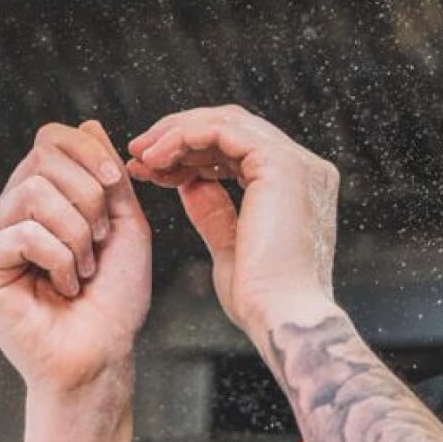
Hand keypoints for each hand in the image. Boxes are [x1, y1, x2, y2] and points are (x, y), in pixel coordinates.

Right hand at [0, 120, 152, 395]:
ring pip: (36, 193)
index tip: (114, 186)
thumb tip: (87, 123)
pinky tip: (63, 286)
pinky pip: (25, 233)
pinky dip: (59, 259)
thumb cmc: (114, 298)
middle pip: (44, 159)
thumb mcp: (125, 224)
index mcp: (39, 196)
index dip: (87, 152)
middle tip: (99, 244)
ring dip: (77, 234)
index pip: (50, 139)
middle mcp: (9, 210)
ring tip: (82, 269)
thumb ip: (107, 176)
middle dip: (89, 199)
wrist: (102, 354)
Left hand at [125, 105, 341, 338]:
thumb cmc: (260, 301)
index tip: (150, 169)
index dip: (191, 153)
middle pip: (233, 128)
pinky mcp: (280, 164)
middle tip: (137, 152)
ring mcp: (297, 163)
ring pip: (226, 122)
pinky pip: (223, 131)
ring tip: (140, 155)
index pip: (239, 149)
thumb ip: (214, 211)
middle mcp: (305, 169)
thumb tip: (189, 183)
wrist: (280, 319)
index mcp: (298, 188)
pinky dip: (183, 138)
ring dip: (176, 134)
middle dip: (179, 137)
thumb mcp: (230, 247)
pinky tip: (155, 158)